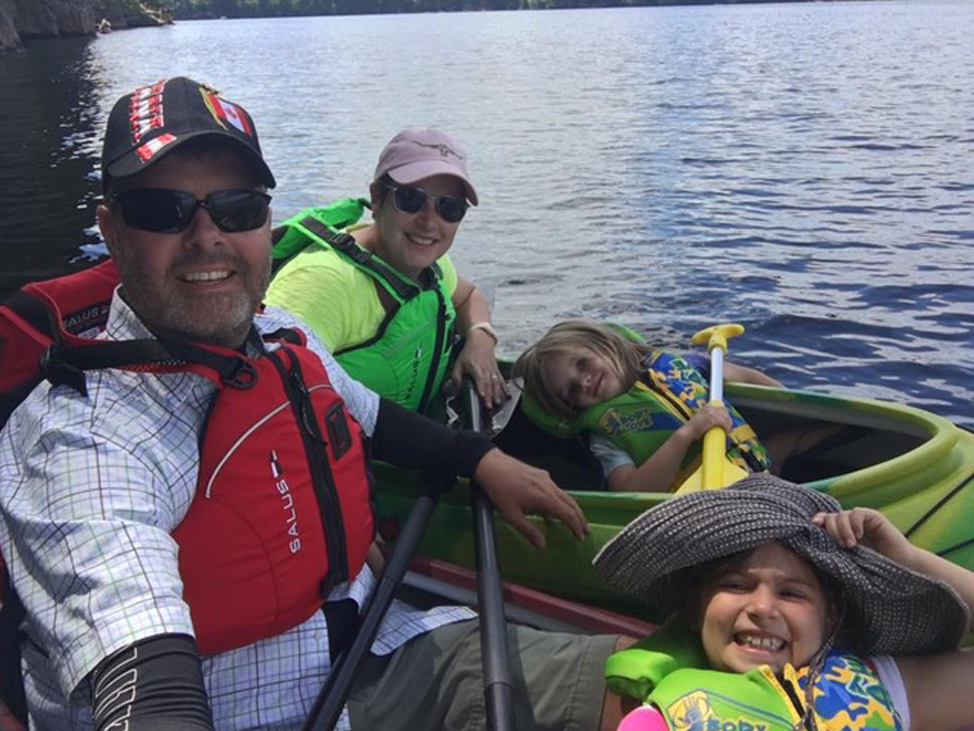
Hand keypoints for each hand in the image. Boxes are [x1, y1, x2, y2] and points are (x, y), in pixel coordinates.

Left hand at [449, 329, 508, 409]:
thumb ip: (456, 376)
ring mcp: (492, 370)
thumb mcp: (459, 363)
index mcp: (476, 367)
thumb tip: (456, 388)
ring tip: (498, 402)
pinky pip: (501, 380)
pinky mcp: (497, 370)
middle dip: (489, 395)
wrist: (481, 340)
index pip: (479, 378)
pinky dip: (504, 388)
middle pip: (488, 383)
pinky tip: (507, 395)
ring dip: (497, 393)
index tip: (482, 395)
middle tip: (489, 405)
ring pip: (496, 383)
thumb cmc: (469, 352)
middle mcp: (486, 369)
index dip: (481, 387)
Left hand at [472, 448, 587, 549]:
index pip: (568, 514)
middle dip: (579, 518)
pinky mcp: (539, 473)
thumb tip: (542, 546)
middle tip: (584, 530)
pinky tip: (550, 508)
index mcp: (545, 498)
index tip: (581, 536)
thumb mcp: (512, 516)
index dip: (576, 526)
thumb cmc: (499, 490)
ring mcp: (545, 478)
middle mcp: (549, 486)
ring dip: (570, 508)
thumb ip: (529, 531)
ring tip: (571, 520)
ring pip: (564, 495)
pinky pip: (554, 489)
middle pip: (571, 503)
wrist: (491, 465)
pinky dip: (558, 500)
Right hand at [683, 403, 731, 440]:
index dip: (726, 415)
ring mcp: (710, 413)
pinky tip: (725, 432)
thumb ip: (708, 415)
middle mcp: (709, 408)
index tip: (727, 422)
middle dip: (728, 420)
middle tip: (728, 428)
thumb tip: (719, 418)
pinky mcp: (711, 419)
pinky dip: (726, 428)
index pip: (722, 408)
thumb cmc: (695, 427)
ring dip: (728, 425)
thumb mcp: (702, 417)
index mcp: (707, 406)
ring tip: (727, 431)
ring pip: (725, 418)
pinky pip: (723, 423)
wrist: (688, 432)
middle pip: (725, 412)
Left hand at [812, 507, 916, 565]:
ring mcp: (862, 521)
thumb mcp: (848, 562)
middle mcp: (849, 525)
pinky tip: (859, 536)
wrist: (901, 570)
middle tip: (840, 546)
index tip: (814, 529)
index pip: (823, 521)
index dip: (817, 523)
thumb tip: (810, 550)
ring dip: (842, 529)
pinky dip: (855, 523)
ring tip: (850, 545)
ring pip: (842, 514)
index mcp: (841, 534)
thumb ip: (833, 553)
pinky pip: (858, 513)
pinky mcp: (875, 518)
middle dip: (830, 530)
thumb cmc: (874, 571)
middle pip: (830, 517)